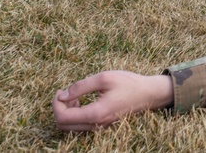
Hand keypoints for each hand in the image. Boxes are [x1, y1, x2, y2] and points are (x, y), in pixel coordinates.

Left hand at [52, 71, 173, 130]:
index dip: (56, 104)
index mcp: (95, 113)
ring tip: (75, 95)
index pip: (62, 117)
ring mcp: (99, 127)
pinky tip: (82, 101)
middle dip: (59, 108)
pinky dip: (75, 115)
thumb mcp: (104, 78)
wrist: (149, 93)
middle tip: (66, 92)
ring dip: (67, 112)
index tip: (61, 90)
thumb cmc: (128, 83)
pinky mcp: (102, 125)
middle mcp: (95, 124)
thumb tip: (62, 95)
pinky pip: (80, 126)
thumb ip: (81, 86)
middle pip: (63, 125)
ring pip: (70, 127)